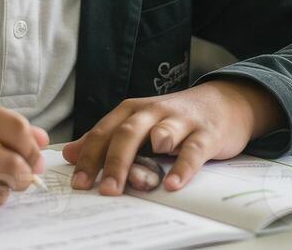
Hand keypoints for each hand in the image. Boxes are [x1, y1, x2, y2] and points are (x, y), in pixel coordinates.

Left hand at [61, 81, 283, 195]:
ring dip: (149, 153)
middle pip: (128, 133)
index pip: (104, 132)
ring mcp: (180, 121)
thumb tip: (69, 153)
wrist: (222, 102)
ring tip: (140, 179)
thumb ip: (105, 138)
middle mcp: (153, 111)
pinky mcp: (206, 133)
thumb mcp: (137, 124)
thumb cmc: (173, 119)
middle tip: (105, 190)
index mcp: (132, 110)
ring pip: (161, 133)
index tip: (78, 183)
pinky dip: (182, 167)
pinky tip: (172, 183)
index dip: (89, 156)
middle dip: (114, 162)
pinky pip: (193, 150)